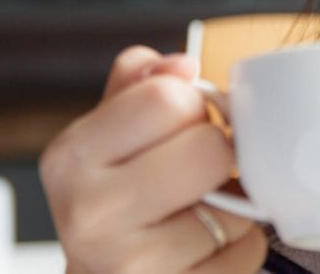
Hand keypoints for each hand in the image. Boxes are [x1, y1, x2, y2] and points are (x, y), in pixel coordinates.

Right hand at [40, 46, 267, 272]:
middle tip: (198, 169)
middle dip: (217, 152)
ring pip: (234, 206)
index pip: (168, 97)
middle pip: (209, 150)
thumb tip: (183, 66)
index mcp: (72, 155)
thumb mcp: (115, 125)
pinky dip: (242, 245)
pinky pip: (247, 253)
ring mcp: (127, 264)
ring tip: (200, 208)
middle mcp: (89, 211)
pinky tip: (209, 244)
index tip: (181, 125)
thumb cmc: (118, 189)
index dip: (192, 106)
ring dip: (233, 205)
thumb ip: (145, 80)